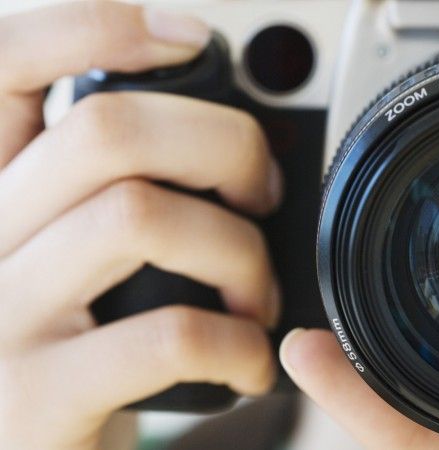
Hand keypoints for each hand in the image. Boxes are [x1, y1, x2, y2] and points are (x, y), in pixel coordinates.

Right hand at [0, 2, 281, 448]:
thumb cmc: (78, 351)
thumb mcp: (75, 256)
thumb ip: (113, 187)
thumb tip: (228, 138)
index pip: (4, 66)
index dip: (93, 27)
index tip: (189, 40)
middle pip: (105, 130)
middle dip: (224, 147)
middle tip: (261, 193)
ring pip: (141, 217)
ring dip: (239, 253)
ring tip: (254, 296)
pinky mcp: (37, 399)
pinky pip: (168, 333)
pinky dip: (237, 342)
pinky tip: (247, 361)